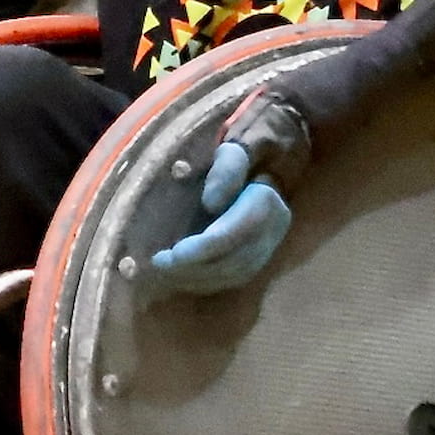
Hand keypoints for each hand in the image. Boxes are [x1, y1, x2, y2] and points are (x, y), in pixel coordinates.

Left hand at [150, 141, 293, 294]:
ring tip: (167, 273)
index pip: (233, 235)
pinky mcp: (263, 256)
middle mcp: (274, 229)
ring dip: (200, 279)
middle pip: (234, 261)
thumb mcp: (231, 153)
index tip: (170, 254)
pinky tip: (184, 276)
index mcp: (266, 202)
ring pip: (235, 274)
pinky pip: (237, 278)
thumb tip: (211, 204)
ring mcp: (271, 245)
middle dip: (195, 268)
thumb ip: (224, 172)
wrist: (266, 163)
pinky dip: (209, 281)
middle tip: (159, 265)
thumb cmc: (239, 155)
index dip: (201, 250)